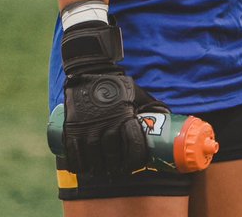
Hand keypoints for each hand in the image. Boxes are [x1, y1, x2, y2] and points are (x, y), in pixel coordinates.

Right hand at [60, 19, 158, 176]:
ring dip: (97, 170)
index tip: (133, 166)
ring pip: (93, 158)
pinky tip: (83, 169)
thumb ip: (151, 106)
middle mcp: (107, 124)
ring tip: (101, 171)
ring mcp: (88, 127)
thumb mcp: (137, 93)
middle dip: (115, 168)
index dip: (135, 161)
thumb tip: (170, 117)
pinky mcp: (72, 127)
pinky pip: (74, 153)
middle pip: (112, 157)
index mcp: (125, 117)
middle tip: (116, 171)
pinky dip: (78, 165)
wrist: (90, 69)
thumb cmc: (117, 84)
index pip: (134, 147)